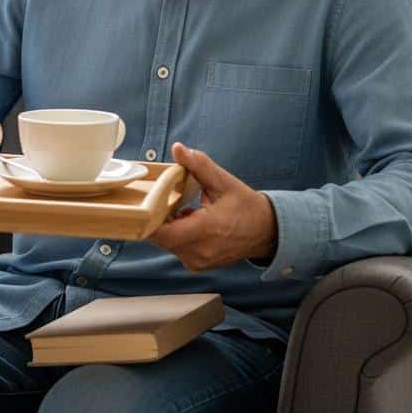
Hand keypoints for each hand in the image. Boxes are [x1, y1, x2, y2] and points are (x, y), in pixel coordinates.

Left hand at [147, 142, 276, 270]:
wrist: (266, 232)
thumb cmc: (245, 205)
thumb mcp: (223, 181)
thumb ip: (199, 165)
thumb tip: (178, 148)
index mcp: (207, 230)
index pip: (163, 233)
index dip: (148, 218)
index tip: (145, 200)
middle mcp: (200, 251)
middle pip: (160, 237)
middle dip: (155, 217)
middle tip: (160, 196)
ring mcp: (199, 261)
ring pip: (166, 243)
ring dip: (165, 225)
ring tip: (176, 206)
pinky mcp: (198, 264)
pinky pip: (176, 248)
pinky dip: (175, 233)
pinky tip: (184, 218)